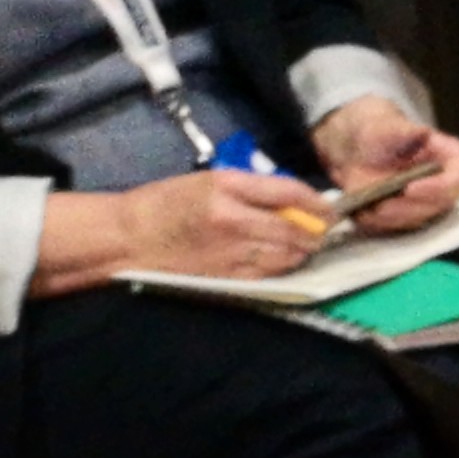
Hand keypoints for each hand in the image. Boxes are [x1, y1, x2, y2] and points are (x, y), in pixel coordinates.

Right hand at [51, 163, 339, 289]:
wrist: (127, 238)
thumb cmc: (166, 203)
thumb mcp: (210, 181)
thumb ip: (254, 189)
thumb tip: (297, 201)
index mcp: (226, 187)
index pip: (289, 192)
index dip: (318, 202)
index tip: (331, 208)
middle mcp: (233, 219)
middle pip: (296, 229)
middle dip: (317, 231)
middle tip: (324, 231)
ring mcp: (230, 251)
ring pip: (288, 254)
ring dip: (303, 251)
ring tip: (305, 245)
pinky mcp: (225, 276)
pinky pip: (270, 274)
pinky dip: (283, 267)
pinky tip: (282, 261)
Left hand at [314, 97, 458, 235]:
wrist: (360, 148)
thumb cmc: (380, 133)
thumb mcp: (387, 125)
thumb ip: (403, 130)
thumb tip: (420, 132)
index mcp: (451, 158)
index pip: (457, 177)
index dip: (438, 187)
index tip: (411, 188)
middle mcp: (444, 184)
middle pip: (437, 205)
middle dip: (409, 208)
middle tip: (383, 206)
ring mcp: (427, 203)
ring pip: (417, 219)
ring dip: (392, 218)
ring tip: (368, 210)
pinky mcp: (407, 215)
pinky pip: (397, 226)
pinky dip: (379, 222)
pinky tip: (362, 213)